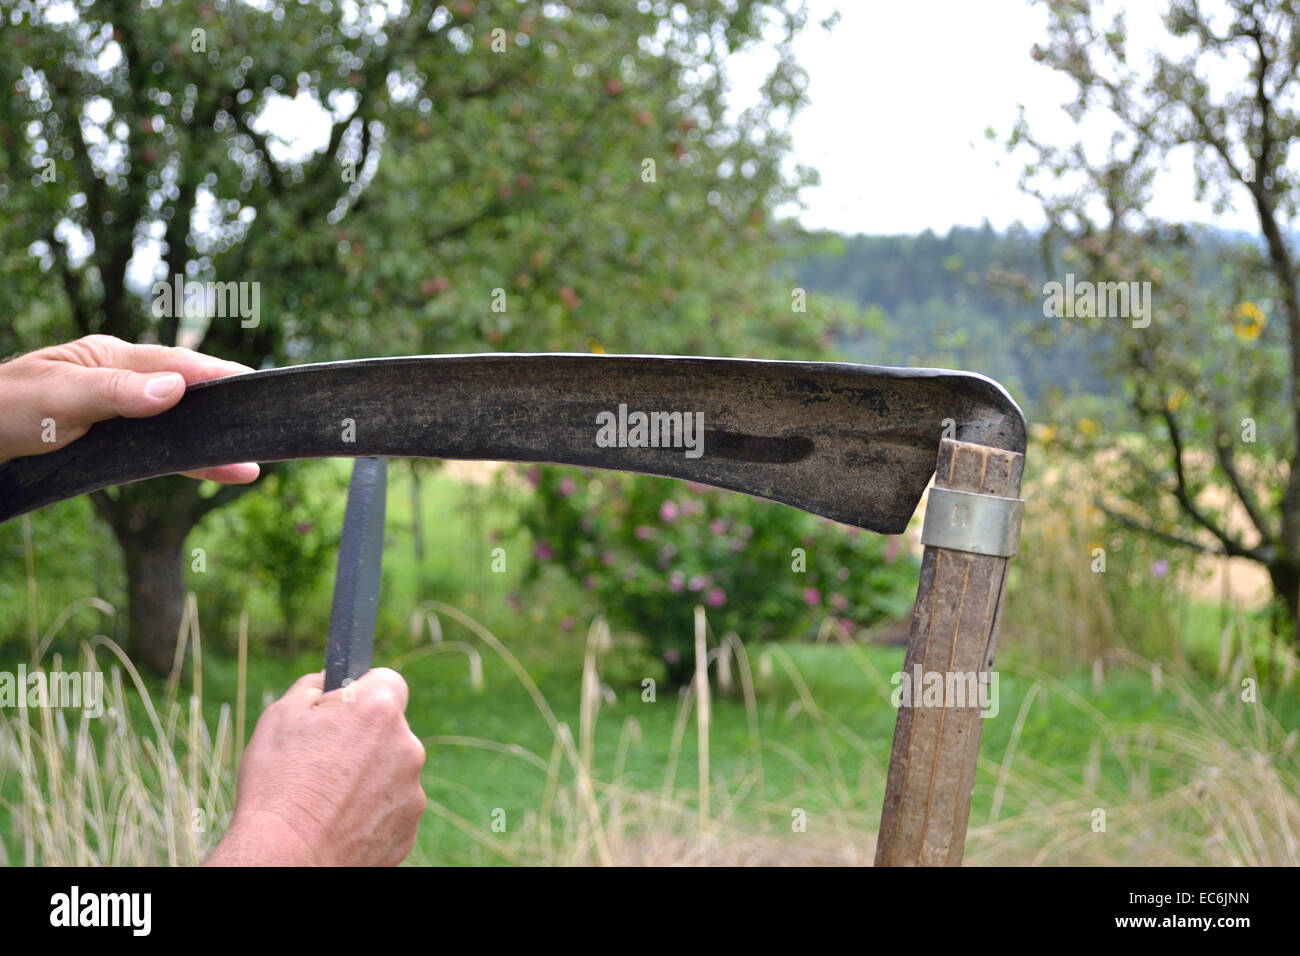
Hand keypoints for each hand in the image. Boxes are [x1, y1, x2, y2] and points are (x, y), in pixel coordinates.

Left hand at [0, 333, 258, 482]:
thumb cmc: (6, 409)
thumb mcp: (57, 397)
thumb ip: (115, 392)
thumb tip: (176, 389)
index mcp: (112, 357)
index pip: (177, 364)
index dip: (218, 376)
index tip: (255, 386)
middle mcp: (123, 381)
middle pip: (188, 393)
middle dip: (227, 408)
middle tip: (271, 420)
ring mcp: (120, 413)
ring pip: (179, 424)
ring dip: (212, 441)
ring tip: (251, 459)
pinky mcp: (113, 442)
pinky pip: (161, 450)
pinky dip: (189, 460)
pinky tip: (214, 470)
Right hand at [205, 669, 427, 866]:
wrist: (285, 858)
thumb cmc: (277, 785)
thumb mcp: (281, 716)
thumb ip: (314, 686)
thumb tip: (328, 679)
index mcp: (379, 711)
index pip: (388, 680)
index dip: (362, 691)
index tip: (341, 709)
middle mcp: (407, 747)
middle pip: (389, 729)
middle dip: (362, 738)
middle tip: (323, 760)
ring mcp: (412, 791)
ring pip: (391, 771)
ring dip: (367, 777)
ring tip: (327, 797)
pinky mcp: (408, 828)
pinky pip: (390, 808)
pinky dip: (370, 812)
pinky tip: (338, 822)